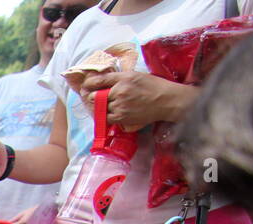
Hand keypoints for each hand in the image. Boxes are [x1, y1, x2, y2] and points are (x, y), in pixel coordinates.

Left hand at [80, 71, 197, 129]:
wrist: (167, 100)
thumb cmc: (154, 86)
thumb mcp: (137, 76)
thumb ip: (120, 78)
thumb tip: (104, 81)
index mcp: (124, 78)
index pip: (99, 80)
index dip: (89, 84)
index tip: (85, 86)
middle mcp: (119, 90)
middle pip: (95, 96)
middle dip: (93, 98)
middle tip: (93, 98)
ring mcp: (119, 105)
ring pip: (100, 108)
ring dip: (99, 108)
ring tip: (104, 106)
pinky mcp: (121, 117)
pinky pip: (106, 118)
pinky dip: (105, 116)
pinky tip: (109, 113)